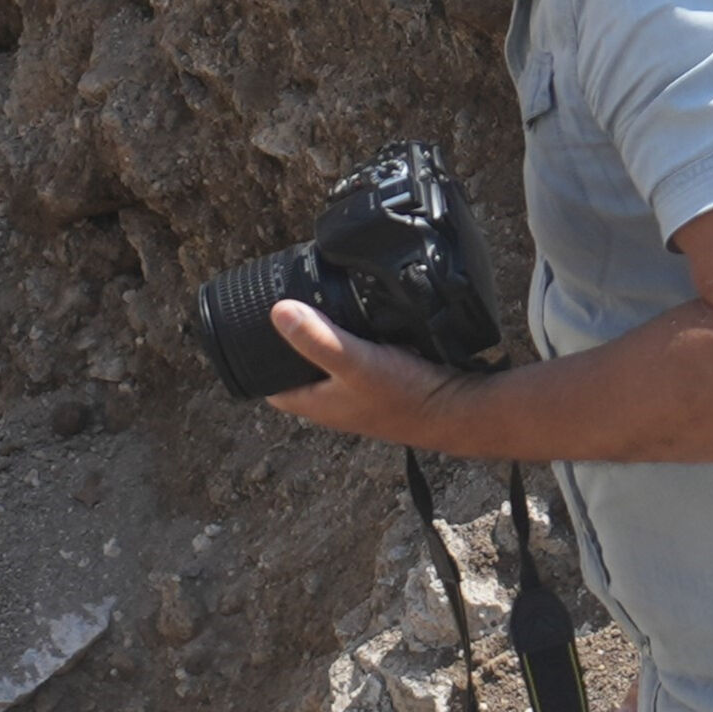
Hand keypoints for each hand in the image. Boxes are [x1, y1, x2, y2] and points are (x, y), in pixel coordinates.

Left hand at [260, 297, 466, 444]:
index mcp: (317, 404)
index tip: (253, 323)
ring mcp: (359, 394)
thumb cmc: (407, 396)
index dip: (257, 356)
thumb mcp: (355, 362)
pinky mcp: (383, 382)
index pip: (270, 383)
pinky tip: (361, 316)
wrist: (459, 409)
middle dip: (291, 341)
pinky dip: (355, 337)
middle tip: (287, 303)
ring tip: (319, 302)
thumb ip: (317, 339)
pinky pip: (358, 356)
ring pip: (329, 361)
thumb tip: (278, 311)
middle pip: (298, 369)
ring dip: (324, 337)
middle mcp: (335, 402)